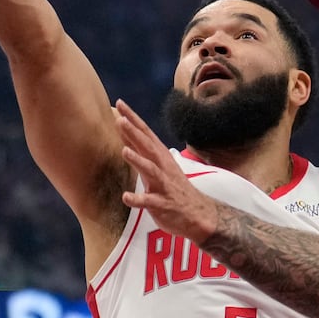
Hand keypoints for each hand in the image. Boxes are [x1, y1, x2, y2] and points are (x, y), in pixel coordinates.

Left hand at [114, 99, 221, 242]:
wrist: (198, 213)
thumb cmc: (173, 187)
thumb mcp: (157, 165)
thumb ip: (140, 149)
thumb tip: (124, 130)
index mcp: (160, 156)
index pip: (145, 133)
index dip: (133, 119)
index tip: (119, 103)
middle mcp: (163, 167)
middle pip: (147, 146)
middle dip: (134, 133)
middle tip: (119, 119)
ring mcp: (164, 185)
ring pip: (151, 170)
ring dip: (138, 160)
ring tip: (124, 151)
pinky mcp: (163, 204)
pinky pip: (150, 202)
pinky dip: (138, 199)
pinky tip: (126, 197)